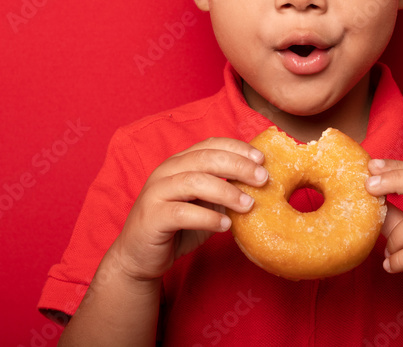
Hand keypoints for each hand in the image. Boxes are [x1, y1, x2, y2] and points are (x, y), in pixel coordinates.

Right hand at [112, 137, 268, 282]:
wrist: (140, 257)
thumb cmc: (177, 228)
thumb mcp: (204, 204)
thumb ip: (222, 192)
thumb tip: (258, 185)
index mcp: (179, 163)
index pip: (209, 144)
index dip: (237, 148)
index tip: (262, 158)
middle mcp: (166, 171)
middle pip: (205, 158)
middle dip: (238, 166)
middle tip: (262, 178)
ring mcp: (156, 192)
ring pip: (194, 181)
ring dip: (226, 191)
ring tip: (248, 204)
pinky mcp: (152, 217)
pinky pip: (183, 213)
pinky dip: (208, 217)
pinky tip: (225, 225)